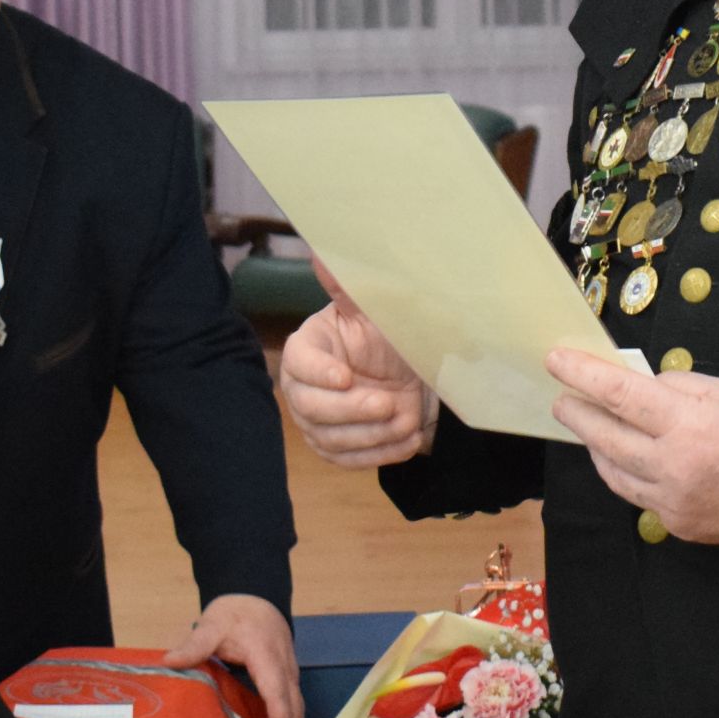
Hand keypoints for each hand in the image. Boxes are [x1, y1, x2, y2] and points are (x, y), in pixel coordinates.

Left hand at [166, 591, 304, 717]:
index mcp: (267, 657)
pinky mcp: (287, 678)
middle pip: (294, 709)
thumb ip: (195, 643)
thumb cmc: (235, 612)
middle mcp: (285, 669)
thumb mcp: (213, 624)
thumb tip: (170, 660)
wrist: (256, 596)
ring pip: (298, 709)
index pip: (277, 694)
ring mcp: (289, 673)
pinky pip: (294, 706)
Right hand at [277, 264, 437, 466]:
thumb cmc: (395, 338)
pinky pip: (349, 461)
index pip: (298, 362)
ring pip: (330, 439)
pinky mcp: (334, 448)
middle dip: (352, 410)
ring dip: (372, 433)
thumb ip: (350, 288)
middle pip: (311, 408)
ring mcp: (316, 421)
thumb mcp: (381, 311)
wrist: (420, 379)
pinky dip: (381, 452)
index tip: (347, 376)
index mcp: (308, 346)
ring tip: (404, 417)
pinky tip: (408, 437)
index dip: (319, 373)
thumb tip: (322, 256)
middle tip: (388, 402)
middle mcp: (303, 386)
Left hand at [543, 349, 718, 544]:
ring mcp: (676, 505)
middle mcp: (677, 470)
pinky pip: (639, 497)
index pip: (620, 396)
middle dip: (577, 413)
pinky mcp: (681, 528)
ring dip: (597, 447)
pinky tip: (628, 457)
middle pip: (605, 439)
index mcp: (691, 428)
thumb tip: (636, 386)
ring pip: (614, 474)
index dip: (582, 375)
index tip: (556, 361)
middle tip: (563, 397)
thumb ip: (676, 388)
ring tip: (591, 425)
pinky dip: (627, 473)